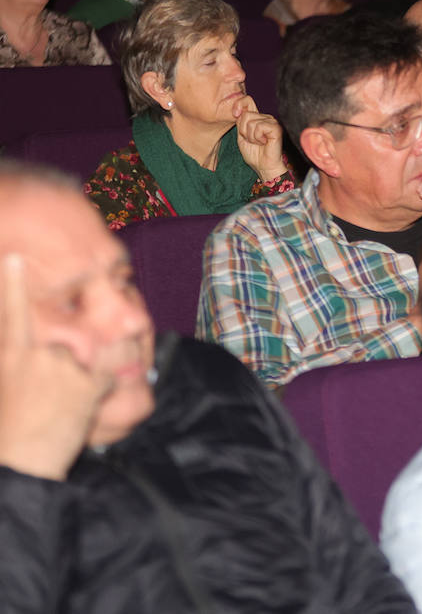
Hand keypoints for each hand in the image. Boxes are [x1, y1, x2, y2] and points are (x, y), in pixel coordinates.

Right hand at [0, 255, 112, 480]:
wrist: (19, 466)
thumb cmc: (10, 430)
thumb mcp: (10, 386)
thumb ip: (25, 361)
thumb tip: (43, 352)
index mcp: (12, 354)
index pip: (12, 313)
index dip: (11, 283)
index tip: (13, 256)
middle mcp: (40, 353)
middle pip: (73, 343)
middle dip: (71, 365)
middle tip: (51, 395)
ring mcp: (65, 368)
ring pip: (94, 359)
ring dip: (89, 376)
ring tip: (63, 403)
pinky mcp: (88, 385)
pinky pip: (110, 377)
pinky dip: (104, 389)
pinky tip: (84, 406)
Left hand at [234, 97, 288, 181]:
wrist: (263, 166)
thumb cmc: (254, 153)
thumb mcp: (241, 135)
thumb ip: (240, 122)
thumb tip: (238, 111)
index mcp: (257, 117)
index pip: (247, 100)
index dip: (239, 104)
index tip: (235, 114)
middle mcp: (265, 117)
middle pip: (246, 114)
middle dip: (244, 130)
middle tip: (251, 140)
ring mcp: (272, 122)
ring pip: (251, 122)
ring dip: (251, 136)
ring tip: (258, 142)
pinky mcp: (276, 128)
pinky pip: (259, 127)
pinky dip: (257, 138)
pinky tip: (264, 142)